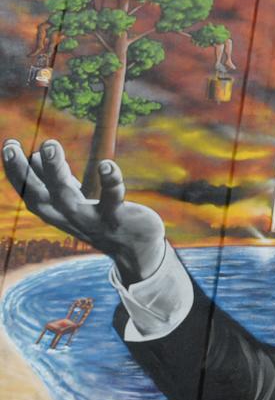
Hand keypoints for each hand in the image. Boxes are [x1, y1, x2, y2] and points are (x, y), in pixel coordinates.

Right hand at [2, 138, 165, 283]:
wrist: (137, 254)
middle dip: (24, 172)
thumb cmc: (103, 220)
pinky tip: (106, 165)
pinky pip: (113, 199)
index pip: (29, 193)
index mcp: (58, 212)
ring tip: (50, 145)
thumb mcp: (76, 201)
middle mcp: (71, 218)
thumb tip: (36, 155)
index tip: (9, 145)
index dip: (15, 172)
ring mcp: (94, 220)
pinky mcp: (119, 219)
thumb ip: (58, 181)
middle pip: (41, 196)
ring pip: (68, 198)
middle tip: (13, 145)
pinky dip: (109, 181)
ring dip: (55, 171)